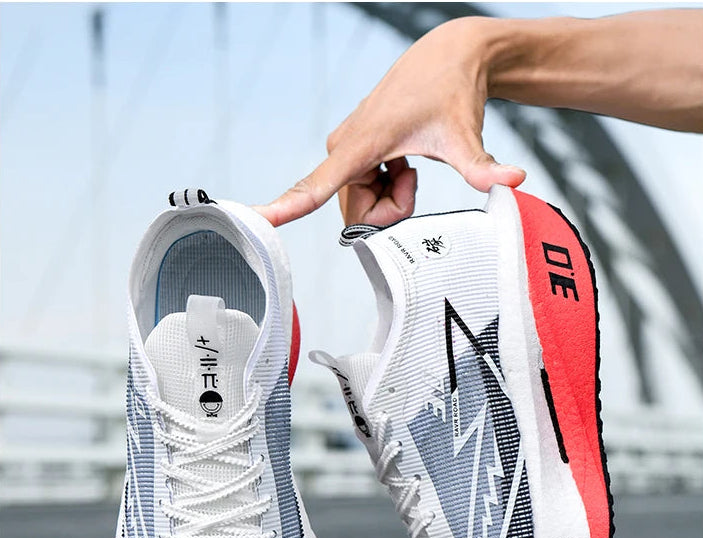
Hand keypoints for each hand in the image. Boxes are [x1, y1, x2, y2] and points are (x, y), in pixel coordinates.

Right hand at [256, 17, 524, 227]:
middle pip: (358, 214)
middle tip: (416, 173)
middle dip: (392, 208)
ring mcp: (345, 150)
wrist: (450, 58)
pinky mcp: (351, 151)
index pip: (316, 187)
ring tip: (412, 162)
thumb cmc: (453, 92)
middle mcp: (343, 148)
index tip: (256, 221)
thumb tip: (516, 180)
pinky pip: (364, 192)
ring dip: (393, 196)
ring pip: (362, 206)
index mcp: (359, 146)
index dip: (286, 207)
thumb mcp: (466, 135)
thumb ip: (484, 166)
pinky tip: (404, 158)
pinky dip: (390, 186)